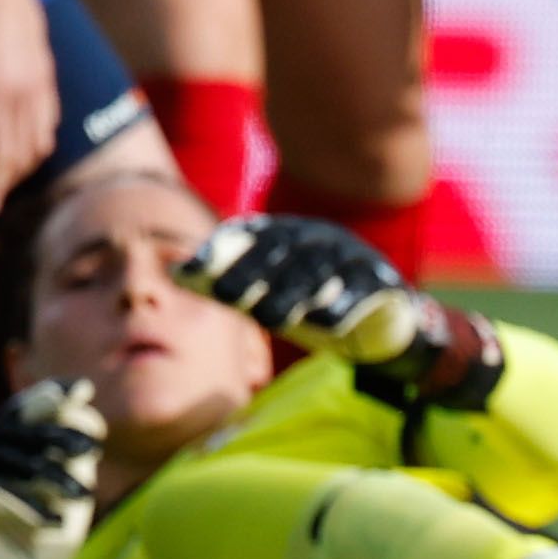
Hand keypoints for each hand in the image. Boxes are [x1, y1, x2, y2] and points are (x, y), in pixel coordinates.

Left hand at [0, 0, 61, 209]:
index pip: (0, 156)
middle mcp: (24, 94)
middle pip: (23, 155)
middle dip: (6, 183)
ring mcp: (41, 83)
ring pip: (42, 141)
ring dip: (23, 165)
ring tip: (0, 175)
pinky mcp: (47, 73)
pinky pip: (50, 119)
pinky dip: (37, 141)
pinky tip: (21, 141)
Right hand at [0, 377, 105, 558]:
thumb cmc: (51, 540)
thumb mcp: (72, 486)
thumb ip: (74, 446)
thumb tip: (82, 400)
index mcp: (5, 452)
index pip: (20, 411)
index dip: (47, 395)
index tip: (82, 388)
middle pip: (11, 427)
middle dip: (55, 431)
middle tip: (93, 447)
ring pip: (3, 455)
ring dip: (49, 474)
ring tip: (83, 497)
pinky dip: (23, 503)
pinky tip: (49, 523)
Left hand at [186, 212, 503, 415]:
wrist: (383, 318)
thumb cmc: (310, 303)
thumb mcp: (266, 291)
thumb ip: (226, 282)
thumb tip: (175, 272)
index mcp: (288, 235)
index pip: (250, 234)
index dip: (222, 250)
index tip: (192, 270)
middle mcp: (318, 238)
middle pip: (282, 250)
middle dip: (253, 271)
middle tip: (228, 298)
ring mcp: (352, 256)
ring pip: (319, 269)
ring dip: (293, 292)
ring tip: (270, 318)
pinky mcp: (381, 281)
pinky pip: (362, 290)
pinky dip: (344, 305)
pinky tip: (325, 324)